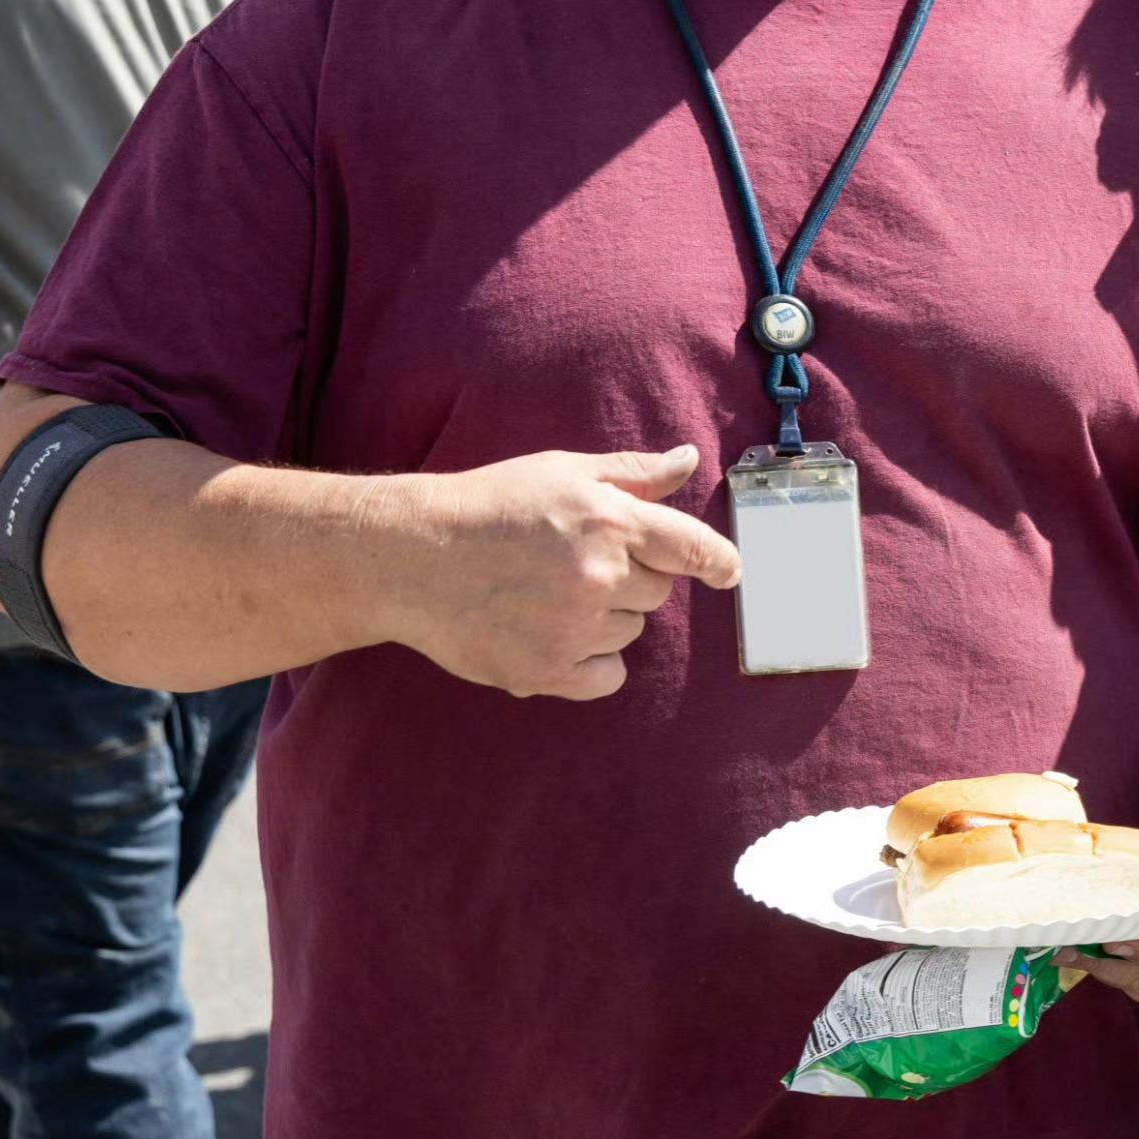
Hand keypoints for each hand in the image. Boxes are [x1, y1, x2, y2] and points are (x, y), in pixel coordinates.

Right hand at [392, 445, 740, 700]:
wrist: (409, 557)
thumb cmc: (490, 505)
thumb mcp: (563, 472)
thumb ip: (633, 472)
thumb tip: (688, 461)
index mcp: (609, 520)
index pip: (693, 547)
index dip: (719, 561)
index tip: (729, 572)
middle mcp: (598, 575)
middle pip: (658, 591)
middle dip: (630, 577)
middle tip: (574, 563)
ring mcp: (571, 628)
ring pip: (629, 631)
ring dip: (605, 618)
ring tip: (547, 593)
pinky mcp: (544, 671)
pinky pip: (607, 677)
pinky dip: (590, 664)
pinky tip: (552, 635)